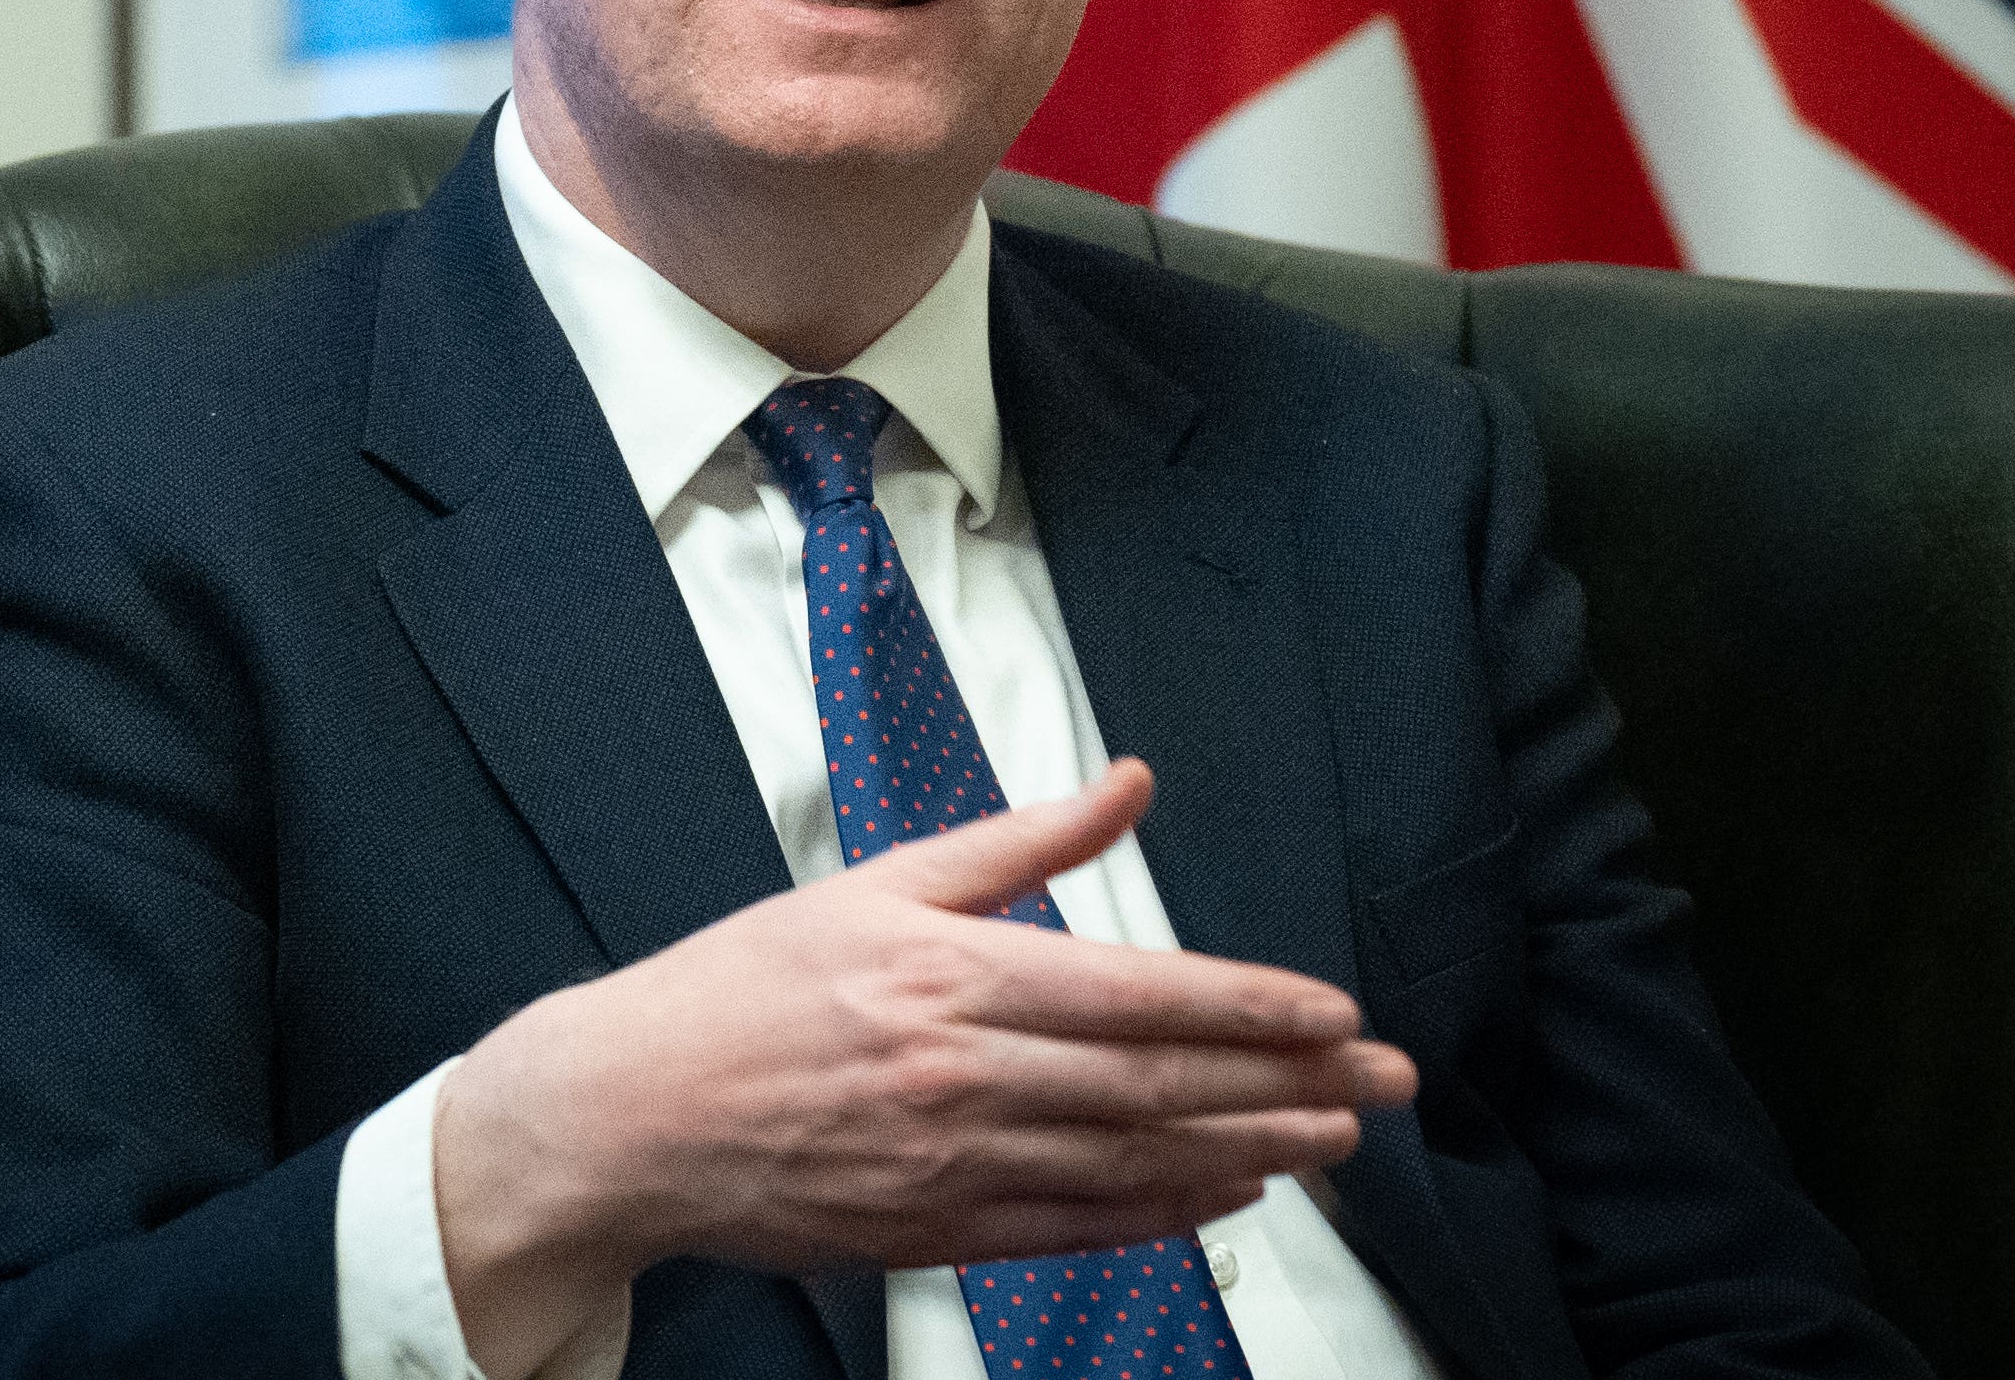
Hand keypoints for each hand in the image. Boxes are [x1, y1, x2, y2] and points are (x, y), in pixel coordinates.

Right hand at [431, 761, 1413, 1374]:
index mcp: (949, 974)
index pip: (1139, 993)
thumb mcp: (876, 881)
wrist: (631, 1112)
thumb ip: (1016, 840)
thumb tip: (1126, 783)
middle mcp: (962, 1074)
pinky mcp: (934, 1231)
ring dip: (1249, 1153)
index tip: (1333, 1014)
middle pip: (1159, 1085)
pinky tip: (1223, 1196)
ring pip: (1134, 1163)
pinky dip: (1163, 1216)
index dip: (1251, 1007)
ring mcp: (951, 1163)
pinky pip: (1077, 1228)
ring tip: (1332, 1141)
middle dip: (1287, 1085)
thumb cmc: (741, 989)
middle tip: (1382, 1083)